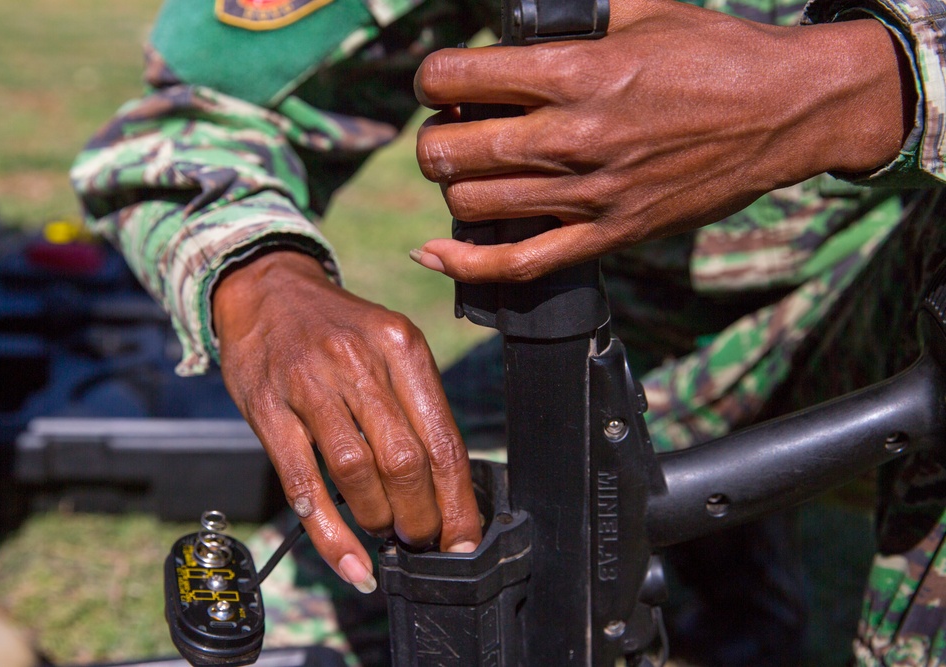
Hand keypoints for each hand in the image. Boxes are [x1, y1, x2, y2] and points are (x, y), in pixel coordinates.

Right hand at [212, 251, 481, 591]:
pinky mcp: (268, 407)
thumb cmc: (338, 329)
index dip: (457, 500)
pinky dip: (328, 530)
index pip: (443, 438)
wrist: (267, 289)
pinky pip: (302, 480)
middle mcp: (359, 362)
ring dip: (378, 518)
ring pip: (356, 471)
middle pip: (405, 460)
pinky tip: (347, 557)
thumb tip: (445, 483)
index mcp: (402, 347)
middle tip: (422, 539)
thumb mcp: (388, 345)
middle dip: (421, 516)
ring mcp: (310, 384)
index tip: (463, 540)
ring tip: (385, 532)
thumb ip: (416, 403)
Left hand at [411, 0, 913, 282]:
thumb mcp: (640, 10)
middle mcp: (571, 134)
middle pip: (450, 151)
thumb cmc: (714, 53)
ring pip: (471, 205)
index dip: (433, 79)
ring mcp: (588, 192)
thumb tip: (518, 21)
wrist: (785, 111)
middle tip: (454, 132)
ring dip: (455, 187)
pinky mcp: (608, 234)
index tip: (444, 83)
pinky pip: (518, 265)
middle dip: (435, 139)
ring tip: (473, 173)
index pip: (454, 78)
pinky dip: (466, 264)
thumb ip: (571, 16)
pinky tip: (436, 253)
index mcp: (572, 70)